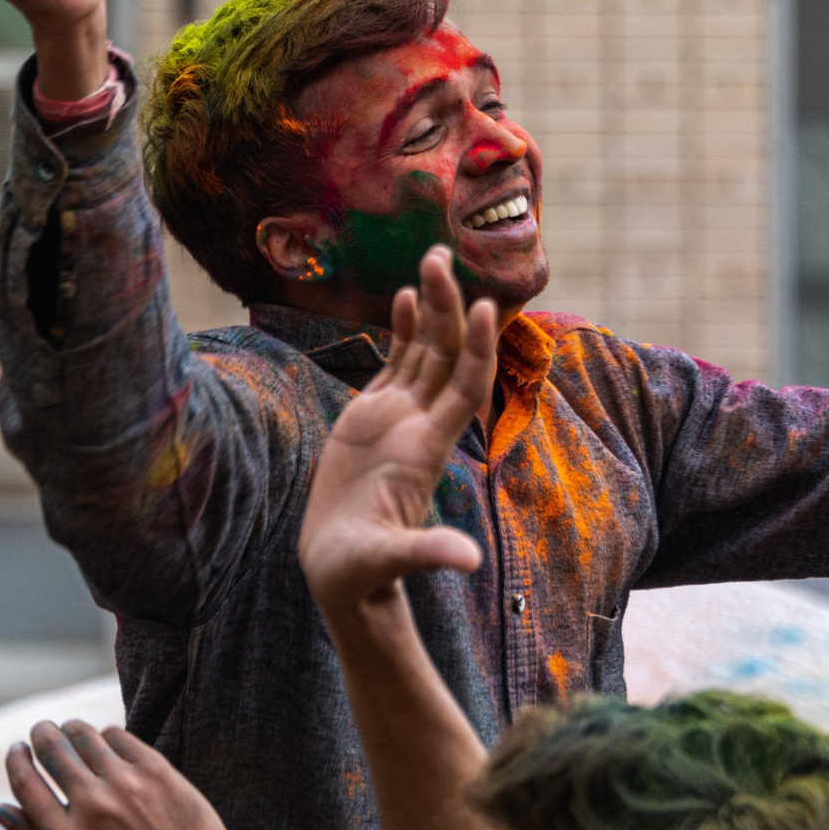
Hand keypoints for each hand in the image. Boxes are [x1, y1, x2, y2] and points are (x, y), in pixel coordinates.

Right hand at [0, 720, 259, 829]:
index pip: (24, 782)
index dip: (16, 759)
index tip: (17, 751)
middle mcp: (93, 807)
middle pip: (50, 748)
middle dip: (40, 734)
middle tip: (41, 732)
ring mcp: (126, 784)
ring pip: (82, 734)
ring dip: (69, 729)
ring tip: (70, 732)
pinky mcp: (156, 769)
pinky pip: (116, 734)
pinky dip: (105, 736)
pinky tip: (107, 746)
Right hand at [300, 246, 497, 615]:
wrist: (342, 574)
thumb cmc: (362, 572)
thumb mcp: (390, 561)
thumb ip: (427, 553)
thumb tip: (468, 561)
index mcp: (426, 450)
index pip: (463, 387)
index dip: (476, 348)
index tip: (486, 305)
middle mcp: (419, 427)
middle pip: (446, 356)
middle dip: (449, 306)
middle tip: (441, 255)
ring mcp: (397, 420)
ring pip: (424, 353)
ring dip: (432, 307)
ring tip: (432, 258)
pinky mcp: (370, 420)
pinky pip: (396, 364)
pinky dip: (405, 331)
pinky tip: (406, 297)